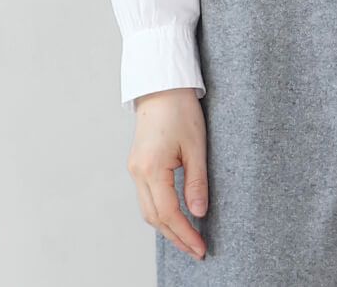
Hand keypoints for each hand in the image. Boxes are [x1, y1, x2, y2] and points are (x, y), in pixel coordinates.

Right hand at [127, 88, 208, 261]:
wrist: (162, 86)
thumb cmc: (181, 110)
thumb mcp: (196, 146)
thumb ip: (197, 182)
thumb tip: (199, 213)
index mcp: (152, 168)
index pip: (168, 213)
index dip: (185, 234)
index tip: (201, 248)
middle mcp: (138, 172)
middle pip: (154, 218)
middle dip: (176, 237)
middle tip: (197, 250)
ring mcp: (135, 169)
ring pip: (148, 211)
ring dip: (167, 228)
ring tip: (189, 239)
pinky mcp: (137, 165)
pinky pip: (146, 198)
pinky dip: (161, 213)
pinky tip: (175, 218)